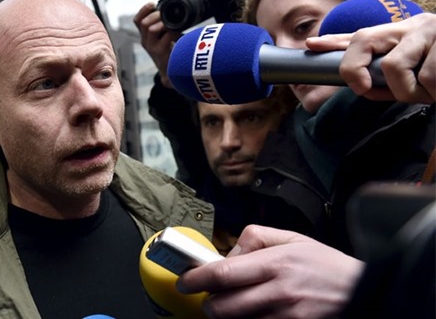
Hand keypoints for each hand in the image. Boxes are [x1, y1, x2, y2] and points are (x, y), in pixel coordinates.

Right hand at [133, 2, 181, 87]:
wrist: (172, 71)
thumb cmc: (170, 52)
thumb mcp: (165, 36)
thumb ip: (165, 25)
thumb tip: (175, 11)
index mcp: (145, 36)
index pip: (137, 20)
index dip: (143, 10)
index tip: (152, 4)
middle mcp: (145, 41)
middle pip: (143, 23)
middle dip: (155, 15)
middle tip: (166, 14)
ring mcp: (151, 47)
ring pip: (151, 29)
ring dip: (163, 23)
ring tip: (172, 24)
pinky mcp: (159, 52)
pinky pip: (164, 37)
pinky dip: (171, 32)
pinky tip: (177, 32)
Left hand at [177, 225, 364, 318]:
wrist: (364, 293)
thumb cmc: (325, 265)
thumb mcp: (292, 238)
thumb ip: (255, 238)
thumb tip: (228, 252)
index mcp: (275, 262)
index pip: (222, 273)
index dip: (196, 278)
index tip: (185, 280)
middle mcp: (278, 291)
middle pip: (223, 306)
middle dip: (208, 304)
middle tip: (209, 297)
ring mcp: (286, 316)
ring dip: (227, 316)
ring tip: (234, 304)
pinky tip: (253, 313)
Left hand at [306, 13, 435, 102]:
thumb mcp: (417, 70)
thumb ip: (389, 79)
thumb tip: (364, 88)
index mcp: (401, 35)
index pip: (361, 36)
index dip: (334, 41)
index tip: (311, 45)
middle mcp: (412, 27)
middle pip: (364, 39)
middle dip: (354, 68)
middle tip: (363, 88)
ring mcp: (430, 32)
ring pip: (395, 67)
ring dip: (408, 91)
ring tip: (429, 93)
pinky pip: (428, 77)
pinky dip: (433, 91)